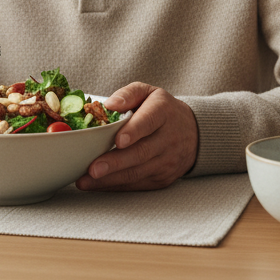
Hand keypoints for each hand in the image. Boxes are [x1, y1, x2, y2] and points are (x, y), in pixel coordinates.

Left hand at [75, 81, 197, 191]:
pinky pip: (138, 184)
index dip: (134, 132)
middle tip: (93, 169)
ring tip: (87, 181)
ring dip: (110, 179)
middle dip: (115, 163)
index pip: (149, 122)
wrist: (193, 133)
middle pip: (141, 153)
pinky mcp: (163, 178)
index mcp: (163, 112)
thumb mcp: (148, 93)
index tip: (118, 140)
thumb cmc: (161, 110)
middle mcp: (168, 139)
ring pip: (138, 172)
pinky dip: (116, 186)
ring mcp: (167, 161)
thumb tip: (109, 104)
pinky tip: (97, 185)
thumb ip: (128, 94)